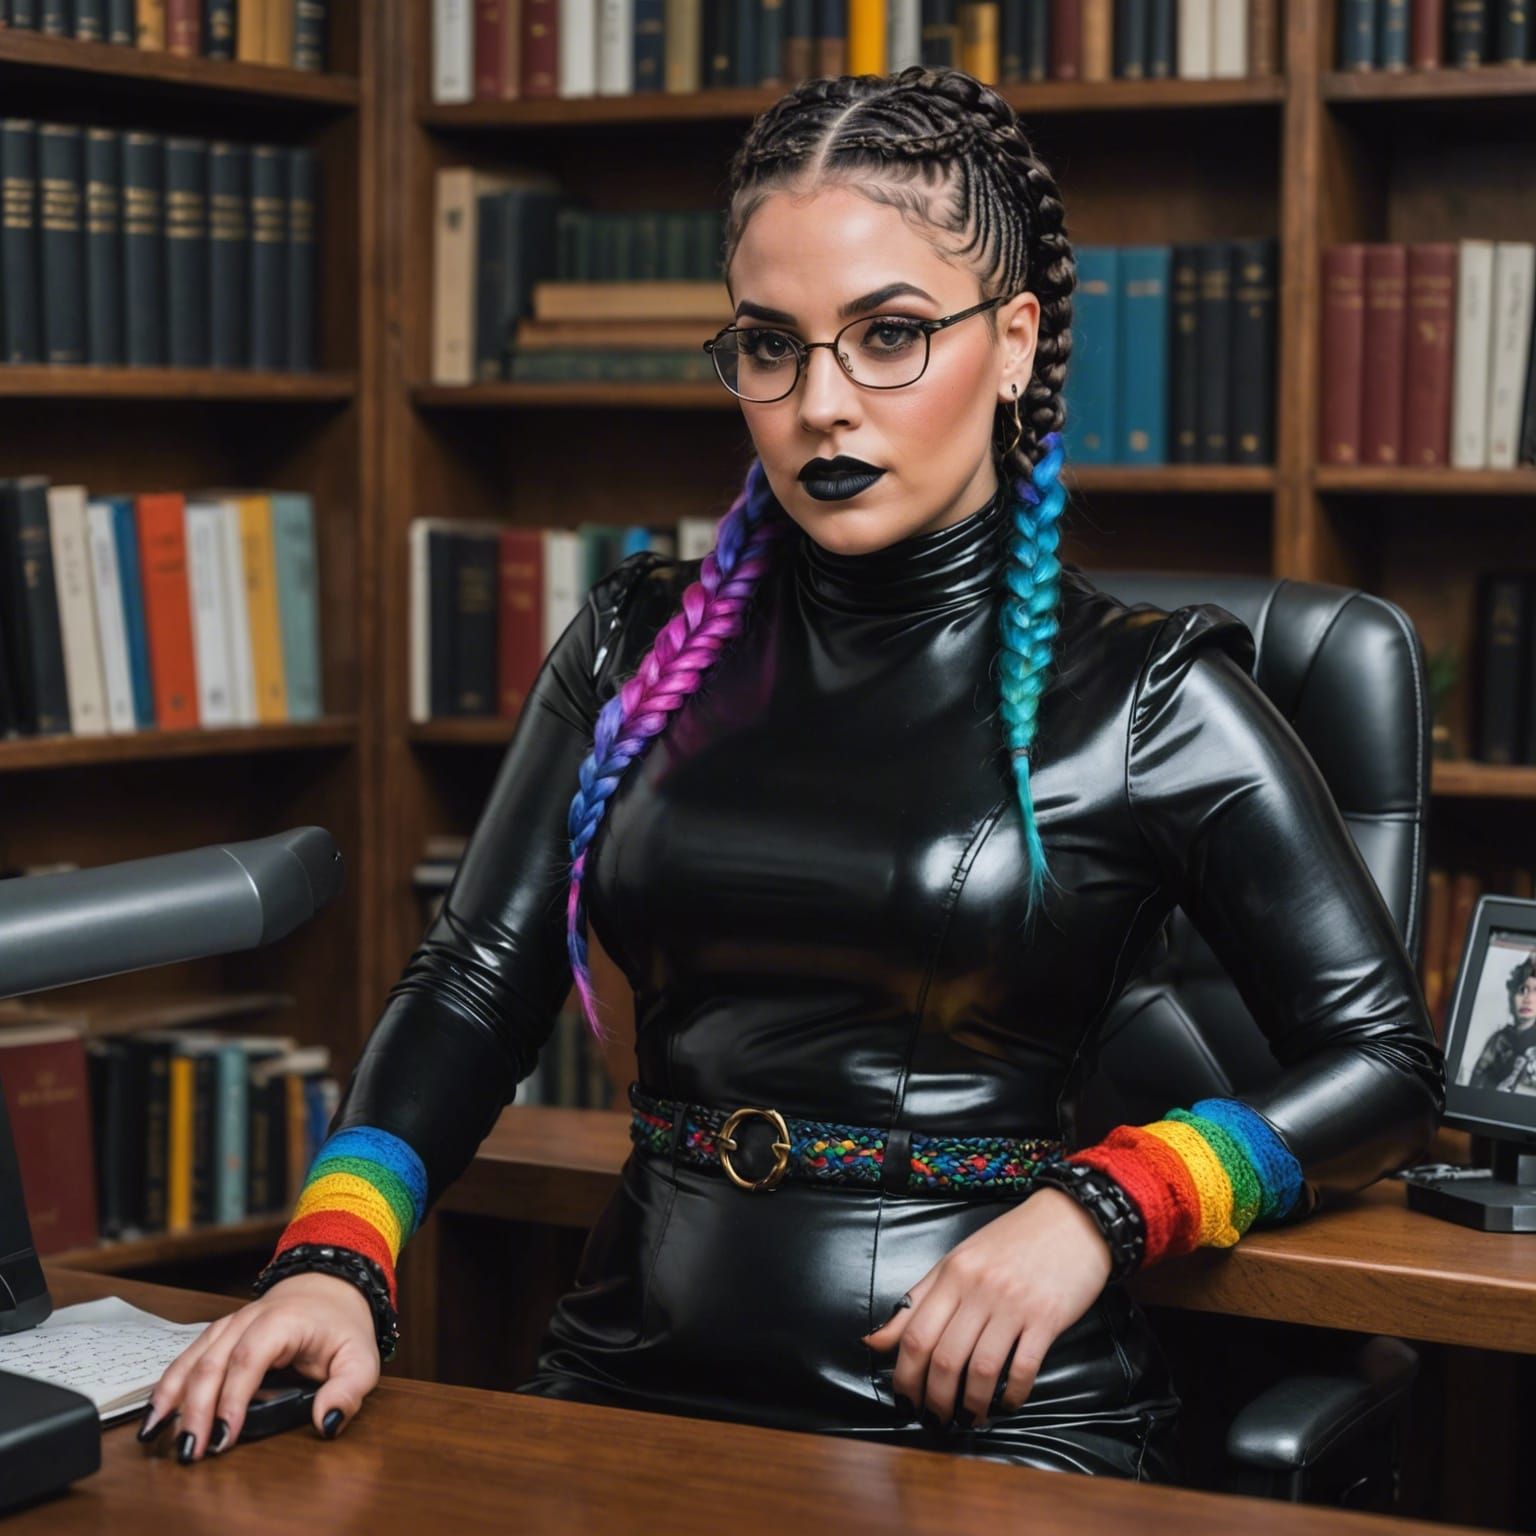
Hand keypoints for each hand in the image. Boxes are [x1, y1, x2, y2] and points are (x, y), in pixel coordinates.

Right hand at [137, 1272, 381, 1462]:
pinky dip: (168, 1385)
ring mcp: (229, 1325)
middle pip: (213, 1362)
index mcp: (282, 1322)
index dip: (233, 1399)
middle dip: (197, 1409)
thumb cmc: (342, 1326)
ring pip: (193, 1359)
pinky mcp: (219, 1335)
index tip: (224, 1437)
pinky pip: (188, 1358)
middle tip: (191, 1450)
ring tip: (156, 1435)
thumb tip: (328, 1422)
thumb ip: (349, 1390)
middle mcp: (249, 1319)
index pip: (249, 1359)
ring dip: (173, 1398)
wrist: (329, 1288)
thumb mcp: (361, 1358)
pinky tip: (154, 1412)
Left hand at [860, 1185, 1112, 1428]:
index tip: (905, 1399)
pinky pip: (1023, 1368)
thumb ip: (917, 1301)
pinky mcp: (1047, 1318)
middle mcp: (978, 1289)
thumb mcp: (958, 1260)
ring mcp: (1013, 1304)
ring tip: (969, 1418)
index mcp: (951, 1273)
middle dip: (935, 1399)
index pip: (915, 1334)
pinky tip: (1007, 1403)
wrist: (1071, 1219)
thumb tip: (874, 1341)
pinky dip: (1012, 1394)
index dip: (905, 1376)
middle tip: (936, 1419)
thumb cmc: (1011, 1241)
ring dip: (972, 1404)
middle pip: (944, 1358)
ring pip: (981, 1369)